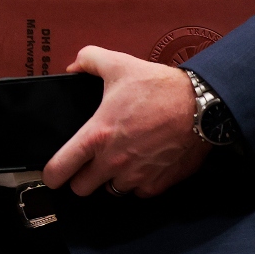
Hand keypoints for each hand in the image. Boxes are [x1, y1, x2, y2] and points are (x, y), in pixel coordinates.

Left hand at [41, 46, 210, 197]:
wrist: (203, 106)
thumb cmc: (159, 87)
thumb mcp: (118, 64)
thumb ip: (89, 60)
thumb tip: (73, 67)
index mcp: (97, 135)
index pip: (59, 170)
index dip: (51, 174)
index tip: (53, 173)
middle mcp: (113, 160)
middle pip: (82, 189)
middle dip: (81, 177)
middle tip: (89, 162)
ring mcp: (137, 175)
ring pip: (111, 191)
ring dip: (110, 180)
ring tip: (118, 160)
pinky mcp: (158, 183)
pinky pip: (138, 193)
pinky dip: (137, 183)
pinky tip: (141, 164)